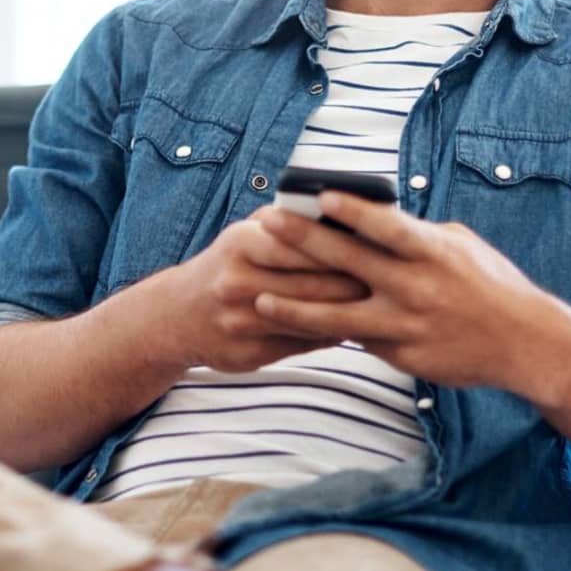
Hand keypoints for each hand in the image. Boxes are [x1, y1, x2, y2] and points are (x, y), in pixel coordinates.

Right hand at [151, 212, 369, 372]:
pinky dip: (330, 334)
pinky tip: (353, 327)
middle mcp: (238, 282)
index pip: (305, 243)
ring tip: (383, 306)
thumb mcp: (247, 233)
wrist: (176, 315)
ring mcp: (241, 321)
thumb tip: (344, 217)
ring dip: (349, 314)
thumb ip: (289, 220)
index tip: (380, 248)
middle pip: (314, 285)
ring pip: (311, 318)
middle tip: (393, 282)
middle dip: (357, 284)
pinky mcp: (248, 352)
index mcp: (242, 243)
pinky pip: (302, 344)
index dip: (345, 247)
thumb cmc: (227, 263)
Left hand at [251, 193, 570, 394]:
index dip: (349, 210)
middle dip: (303, 242)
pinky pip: (357, 341)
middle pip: (348, 263)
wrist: (526, 344)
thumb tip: (374, 217)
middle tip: (265, 226)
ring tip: (261, 301)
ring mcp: (406, 325)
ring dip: (295, 308)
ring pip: (338, 317)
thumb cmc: (493, 286)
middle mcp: (416, 287)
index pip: (385, 225)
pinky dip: (326, 334)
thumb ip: (416, 235)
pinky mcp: (402, 355)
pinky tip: (294, 330)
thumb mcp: (460, 247)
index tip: (315, 195)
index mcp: (433, 252)